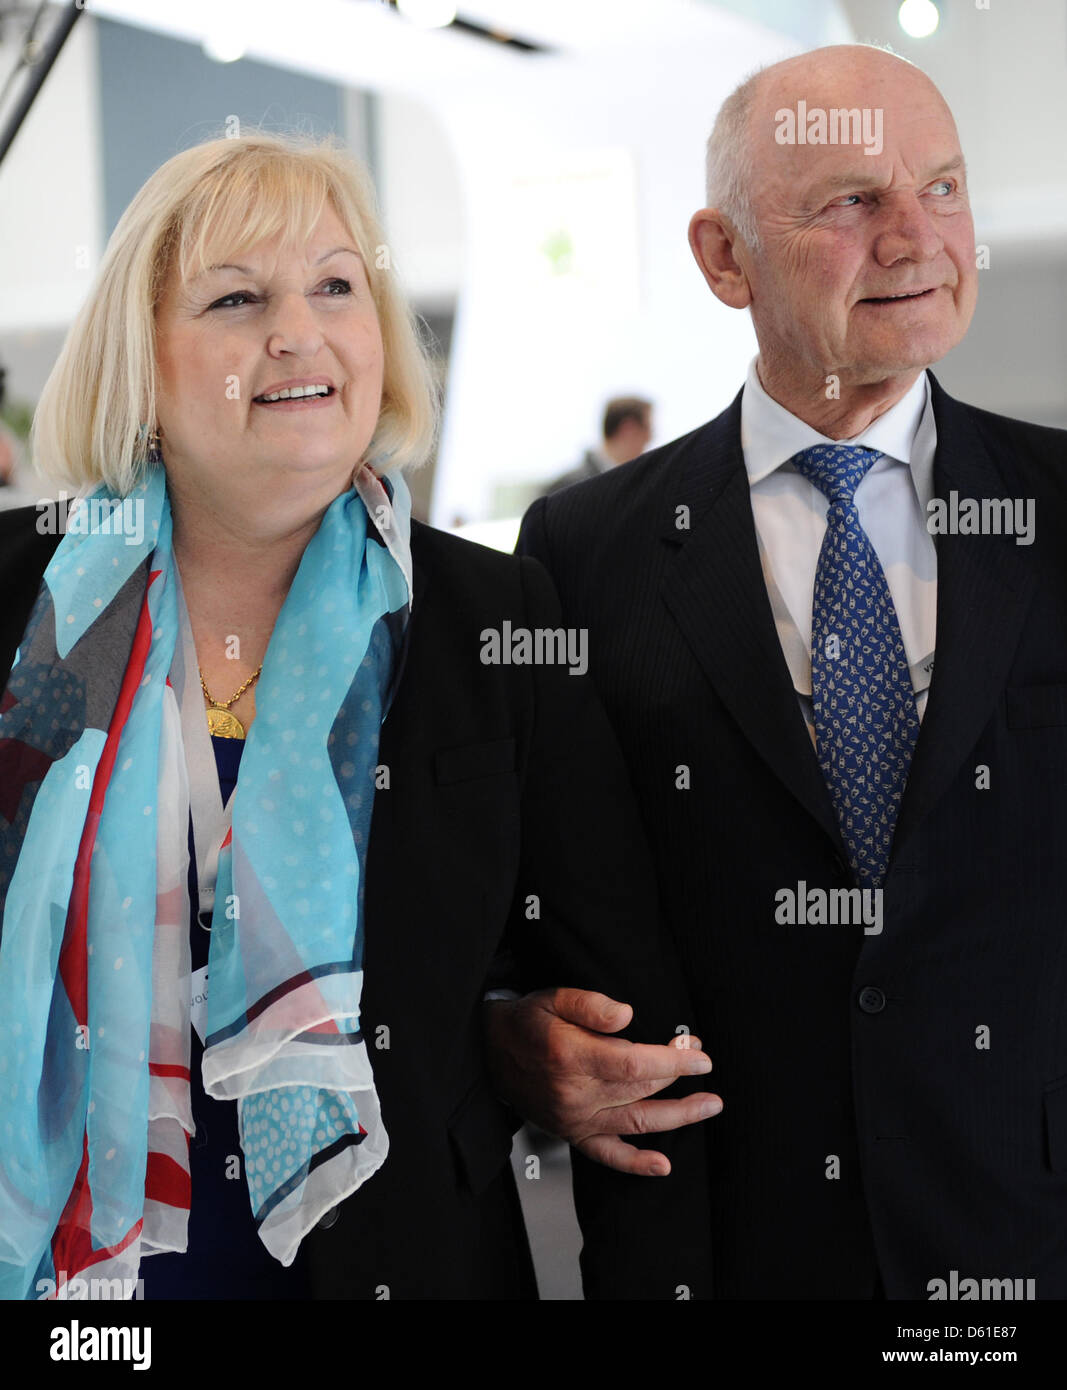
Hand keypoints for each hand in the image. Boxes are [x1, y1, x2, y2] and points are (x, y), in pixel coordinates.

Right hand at [484, 987, 721, 1175]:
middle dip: (678, 1074)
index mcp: (571, 1056)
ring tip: (709, 1105)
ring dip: (678, 1116)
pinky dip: (636, 1164)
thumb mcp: (554, 998)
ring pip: (635, 1122)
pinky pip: (607, 1155)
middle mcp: (574, 1093)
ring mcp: (574, 1118)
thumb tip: (627, 1015)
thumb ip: (591, 1004)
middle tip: (701, 1059)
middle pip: (641, 1089)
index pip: (634, 1063)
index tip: (700, 1053)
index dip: (672, 1061)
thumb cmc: (527, 1022)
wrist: (490, 1053)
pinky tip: (664, 1165)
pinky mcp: (572, 1134)